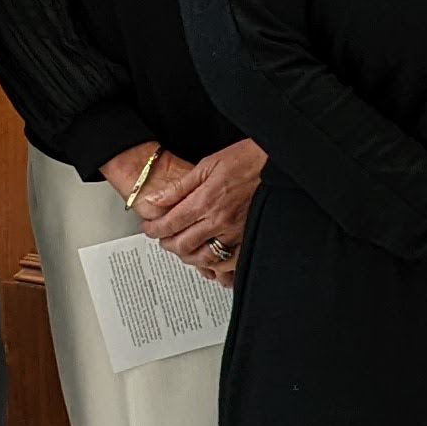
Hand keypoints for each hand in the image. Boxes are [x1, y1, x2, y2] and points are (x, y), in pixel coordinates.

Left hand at [149, 141, 263, 280]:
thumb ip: (179, 187)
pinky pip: (229, 262)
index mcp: (205, 200)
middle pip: (184, 244)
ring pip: (204, 258)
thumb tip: (154, 200)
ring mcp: (236, 232)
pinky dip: (216, 266)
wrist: (276, 163)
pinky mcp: (249, 238)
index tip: (150, 229)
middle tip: (164, 239)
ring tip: (184, 250)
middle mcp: (220, 220)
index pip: (170, 224)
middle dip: (168, 244)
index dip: (154, 229)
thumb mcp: (207, 164)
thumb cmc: (247, 159)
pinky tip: (210, 262)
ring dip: (189, 257)